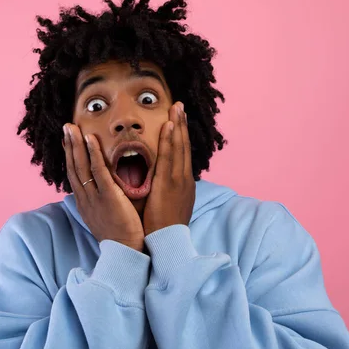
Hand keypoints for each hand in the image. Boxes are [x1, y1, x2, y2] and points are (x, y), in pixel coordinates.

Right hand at [63, 124, 144, 250]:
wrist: (126, 253)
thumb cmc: (121, 237)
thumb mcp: (105, 218)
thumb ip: (103, 203)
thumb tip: (105, 193)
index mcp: (85, 203)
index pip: (74, 175)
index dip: (70, 157)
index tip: (68, 141)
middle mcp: (85, 199)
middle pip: (73, 167)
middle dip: (69, 146)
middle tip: (66, 127)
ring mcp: (94, 197)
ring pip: (81, 166)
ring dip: (76, 144)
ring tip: (72, 127)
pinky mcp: (108, 196)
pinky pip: (98, 171)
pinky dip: (93, 154)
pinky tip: (90, 139)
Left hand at [142, 101, 195, 235]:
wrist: (168, 243)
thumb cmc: (164, 227)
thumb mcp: (171, 206)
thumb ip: (168, 192)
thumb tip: (163, 184)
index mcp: (184, 184)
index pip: (183, 155)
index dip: (181, 136)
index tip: (179, 121)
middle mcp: (184, 178)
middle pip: (184, 146)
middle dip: (182, 125)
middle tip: (180, 106)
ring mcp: (178, 180)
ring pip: (179, 147)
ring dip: (178, 126)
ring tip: (177, 108)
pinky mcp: (169, 184)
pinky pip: (169, 157)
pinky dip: (170, 140)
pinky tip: (169, 126)